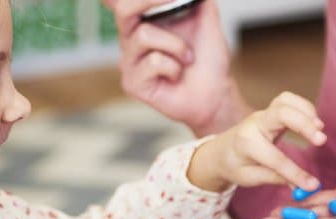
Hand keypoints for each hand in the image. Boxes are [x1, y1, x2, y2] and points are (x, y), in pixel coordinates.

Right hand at [104, 0, 248, 135]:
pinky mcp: (132, 83)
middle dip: (150, 0)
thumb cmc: (207, 59)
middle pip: (123, 9)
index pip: (119, 1)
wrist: (216, 92)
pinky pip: (152, 61)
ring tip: (187, 57)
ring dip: (175, 44)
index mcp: (143, 21)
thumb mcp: (206, 18)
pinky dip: (173, 66)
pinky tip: (176, 75)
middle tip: (175, 0)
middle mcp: (131, 39)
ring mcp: (129, 61)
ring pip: (144, 35)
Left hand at [187, 92, 326, 191]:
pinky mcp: (271, 110)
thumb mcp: (250, 178)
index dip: (295, 172)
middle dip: (304, 125)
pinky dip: (304, 107)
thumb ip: (276, 178)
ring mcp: (263, 114)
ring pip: (285, 101)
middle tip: (322, 141)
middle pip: (281, 114)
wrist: (221, 151)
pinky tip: (314, 123)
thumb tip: (304, 187)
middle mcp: (255, 124)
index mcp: (246, 144)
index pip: (275, 158)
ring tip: (320, 129)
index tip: (312, 184)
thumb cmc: (235, 166)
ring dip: (306, 111)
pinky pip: (289, 100)